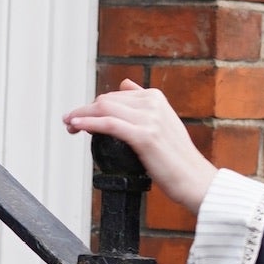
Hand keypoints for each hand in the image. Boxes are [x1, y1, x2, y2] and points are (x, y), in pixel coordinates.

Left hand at [63, 80, 217, 215]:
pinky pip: (110, 124)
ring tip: (68, 125)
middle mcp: (153, 104)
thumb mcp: (163, 122)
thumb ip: (144, 103)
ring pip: (104, 109)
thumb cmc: (176, 158)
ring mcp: (150, 119)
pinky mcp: (145, 136)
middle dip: (83, 110)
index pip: (114, 96)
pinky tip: (77, 126)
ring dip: (81, 116)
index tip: (79, 117)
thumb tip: (124, 84)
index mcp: (155, 98)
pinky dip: (89, 124)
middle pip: (106, 100)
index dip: (93, 106)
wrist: (194, 179)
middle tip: (69, 122)